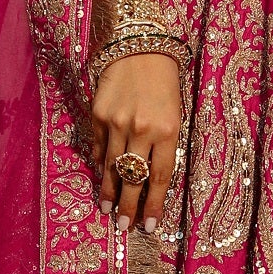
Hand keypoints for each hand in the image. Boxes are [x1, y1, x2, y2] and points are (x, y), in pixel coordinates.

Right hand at [89, 52, 182, 233]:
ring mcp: (116, 122)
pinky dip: (99, 162)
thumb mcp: (174, 114)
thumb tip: (145, 178)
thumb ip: (162, 145)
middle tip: (123, 226)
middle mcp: (141, 129)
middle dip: (128, 206)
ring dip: (108, 191)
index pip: (159, 178)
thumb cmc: (165, 82)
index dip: (153, 205)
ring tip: (106, 209)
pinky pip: (98, 146)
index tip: (150, 226)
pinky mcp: (98, 114)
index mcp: (167, 131)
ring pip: (111, 166)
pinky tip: (100, 176)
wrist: (140, 47)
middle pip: (132, 178)